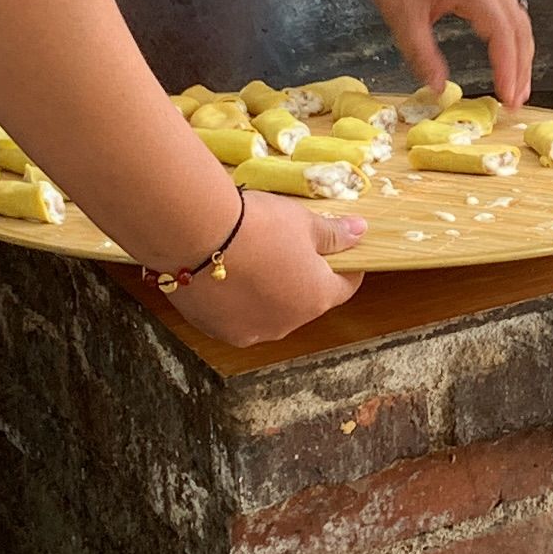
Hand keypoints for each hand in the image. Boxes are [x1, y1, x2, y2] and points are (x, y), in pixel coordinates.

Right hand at [165, 192, 365, 345]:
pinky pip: (234, 315)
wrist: (193, 234)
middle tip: (284, 246)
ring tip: (248, 257)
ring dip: (265, 291)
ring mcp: (249, 331)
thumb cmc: (257, 225)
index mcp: (316, 298)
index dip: (344, 267)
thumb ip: (333, 234)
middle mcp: (286, 324)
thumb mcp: (302, 222)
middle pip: (303, 301)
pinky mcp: (215, 330)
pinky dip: (234, 299)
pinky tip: (222, 272)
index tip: (338, 251)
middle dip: (300, 277)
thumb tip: (359, 232)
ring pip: (267, 311)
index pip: (344, 287)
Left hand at [355, 0, 534, 106]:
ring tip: (517, 88)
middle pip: (519, 30)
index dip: (508, 67)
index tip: (508, 96)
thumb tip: (439, 88)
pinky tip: (508, 60)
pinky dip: (513, 42)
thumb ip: (421, 54)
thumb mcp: (402, 18)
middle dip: (522, 67)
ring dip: (521, 56)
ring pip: (518, 23)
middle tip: (516, 102)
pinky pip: (508, 16)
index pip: (501, 33)